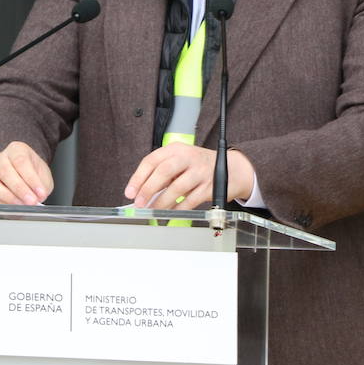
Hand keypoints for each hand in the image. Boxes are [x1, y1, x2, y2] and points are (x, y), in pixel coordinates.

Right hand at [0, 142, 52, 205]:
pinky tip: (15, 208)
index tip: (40, 192)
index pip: (21, 161)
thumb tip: (38, 197)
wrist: (27, 175)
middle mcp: (1, 158)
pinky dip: (4, 204)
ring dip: (8, 196)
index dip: (31, 178)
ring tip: (22, 205)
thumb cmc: (34, 172)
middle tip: (31, 201)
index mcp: (16, 149)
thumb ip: (42, 186)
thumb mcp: (44, 176)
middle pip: (5, 170)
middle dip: (19, 188)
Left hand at [124, 144, 254, 210]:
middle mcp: (188, 157)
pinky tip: (170, 214)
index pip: (151, 161)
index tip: (130, 192)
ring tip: (153, 211)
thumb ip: (162, 174)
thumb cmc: (199, 166)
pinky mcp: (210, 186)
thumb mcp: (180, 161)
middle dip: (148, 189)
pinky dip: (178, 209)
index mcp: (175, 149)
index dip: (138, 178)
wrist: (233, 168)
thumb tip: (141, 193)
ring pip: (177, 188)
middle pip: (163, 172)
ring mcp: (200, 171)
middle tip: (139, 204)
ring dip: (162, 202)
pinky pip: (191, 200)